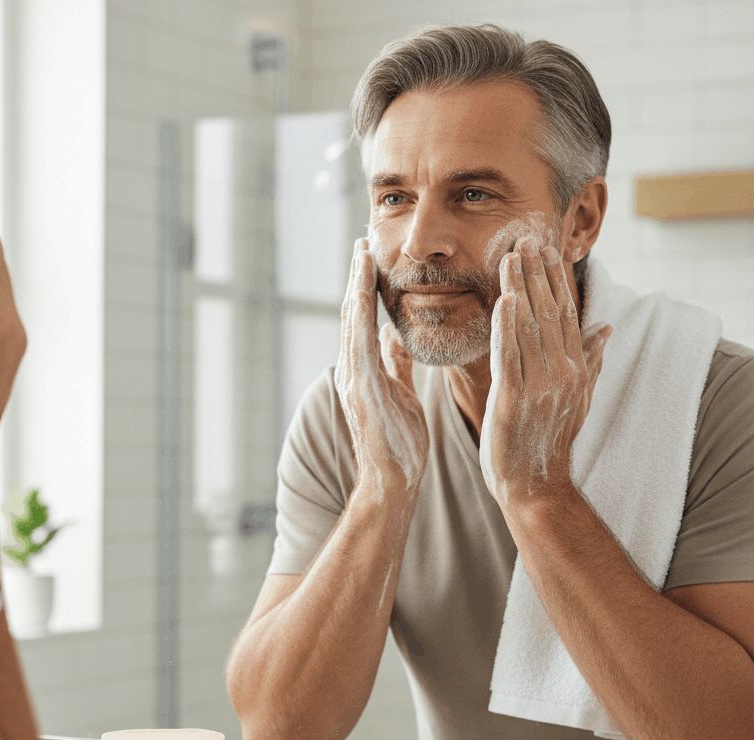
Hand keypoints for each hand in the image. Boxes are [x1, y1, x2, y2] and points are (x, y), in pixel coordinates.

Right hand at [334, 238, 428, 498]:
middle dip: (357, 279)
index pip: (365, 322)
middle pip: (354, 316)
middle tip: (361, 242)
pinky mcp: (361, 391)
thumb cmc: (399, 444)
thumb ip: (394, 365)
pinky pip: (360, 344)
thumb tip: (393, 336)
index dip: (367, 289)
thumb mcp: (401, 394)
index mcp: (365, 372)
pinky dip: (360, 316)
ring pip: (353, 325)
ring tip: (360, 255)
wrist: (392, 483)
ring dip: (356, 288)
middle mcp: (353, 372)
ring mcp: (353, 381)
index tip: (371, 258)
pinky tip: (363, 292)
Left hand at [480, 236, 610, 508]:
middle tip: (525, 237)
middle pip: (550, 312)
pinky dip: (508, 328)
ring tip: (511, 256)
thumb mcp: (577, 397)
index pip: (566, 313)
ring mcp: (541, 387)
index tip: (546, 247)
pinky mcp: (516, 401)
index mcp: (576, 368)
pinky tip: (504, 301)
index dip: (556, 278)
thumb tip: (607, 328)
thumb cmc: (548, 439)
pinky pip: (511, 357)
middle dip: (538, 273)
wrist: (535, 485)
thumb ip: (591, 359)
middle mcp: (563, 373)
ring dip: (521, 289)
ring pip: (531, 328)